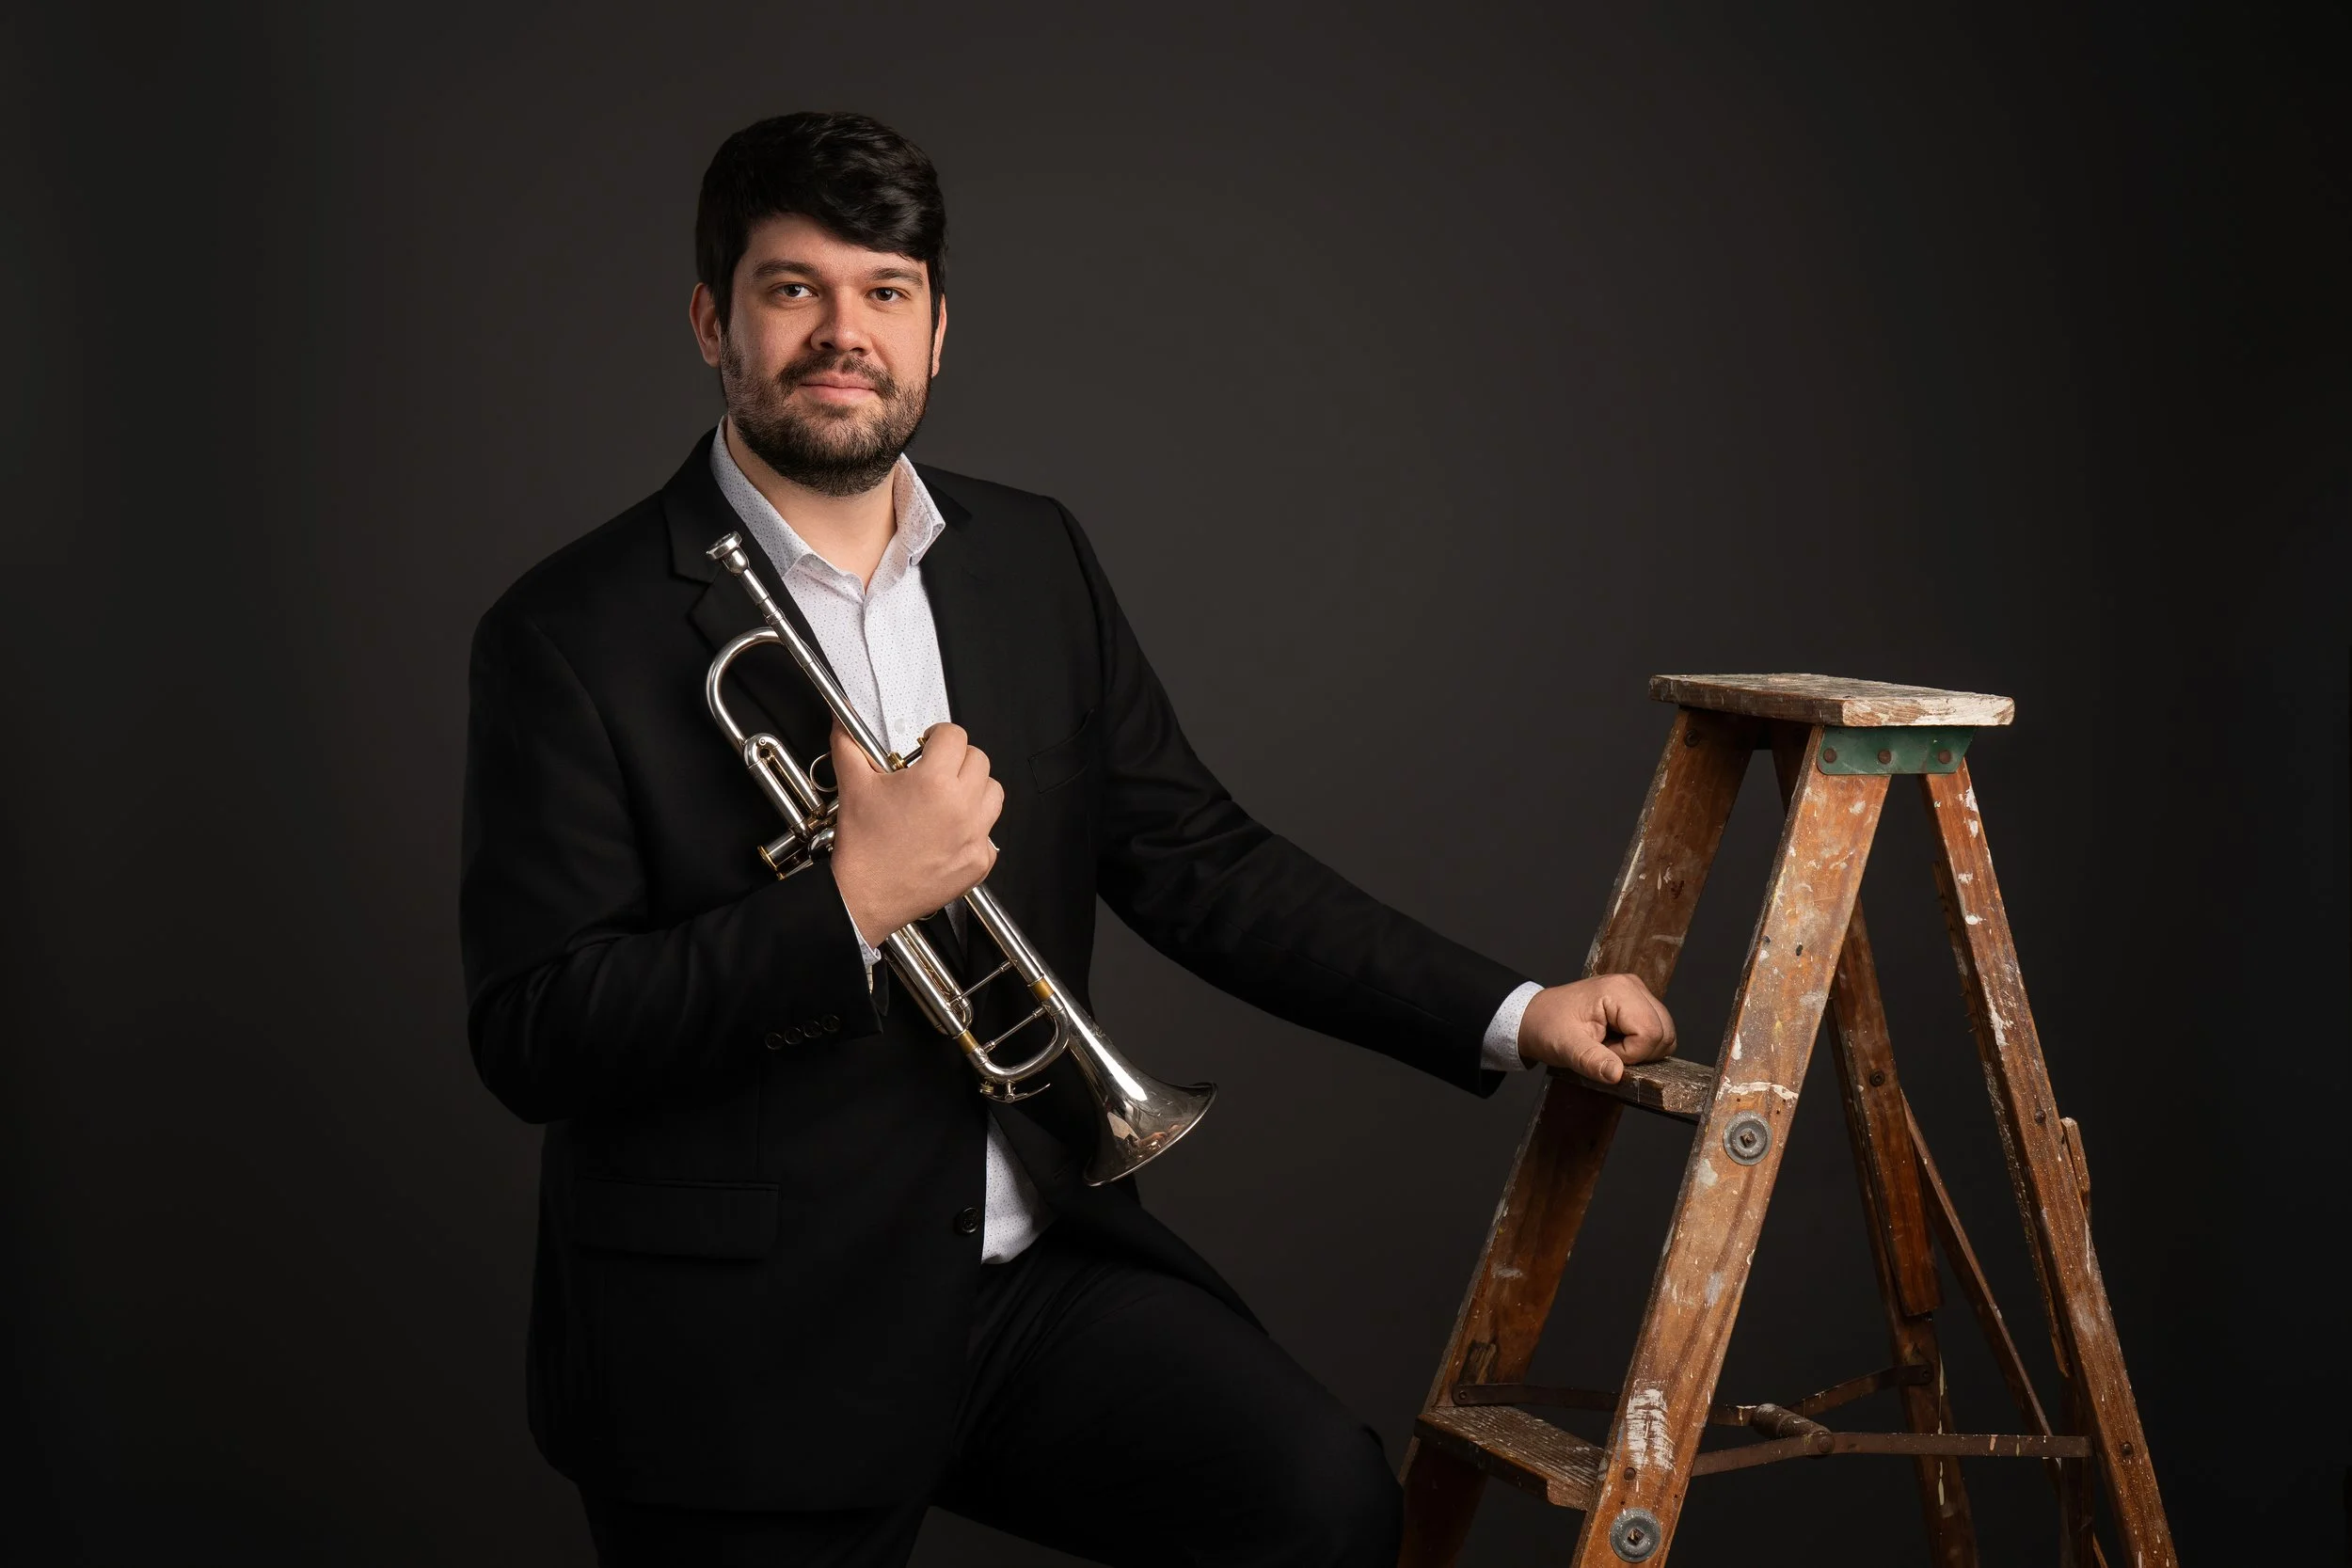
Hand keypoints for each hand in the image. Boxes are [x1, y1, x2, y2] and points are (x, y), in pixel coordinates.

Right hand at [828, 720, 1002, 942]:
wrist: (864, 896)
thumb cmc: (862, 845)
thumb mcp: (853, 786)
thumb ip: (849, 745)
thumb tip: (842, 721)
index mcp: (934, 781)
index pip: (955, 736)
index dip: (938, 735)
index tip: (928, 745)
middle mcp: (962, 806)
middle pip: (979, 760)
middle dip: (957, 760)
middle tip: (936, 771)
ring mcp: (975, 836)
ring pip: (993, 793)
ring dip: (974, 790)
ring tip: (948, 799)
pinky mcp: (979, 862)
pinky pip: (990, 835)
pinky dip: (974, 831)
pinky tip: (949, 834)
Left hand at [1516, 974, 1676, 1084]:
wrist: (1534, 1017)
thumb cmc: (1547, 1026)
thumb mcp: (1565, 1047)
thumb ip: (1592, 1060)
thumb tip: (1617, 1075)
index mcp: (1619, 990)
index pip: (1650, 1032)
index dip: (1630, 1054)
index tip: (1602, 1051)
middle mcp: (1633, 986)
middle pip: (1663, 1033)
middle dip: (1638, 1053)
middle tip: (1605, 1050)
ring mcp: (1637, 993)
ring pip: (1664, 1034)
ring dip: (1640, 1050)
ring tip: (1608, 1046)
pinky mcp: (1637, 1003)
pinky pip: (1656, 1032)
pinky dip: (1640, 1045)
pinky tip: (1614, 1041)